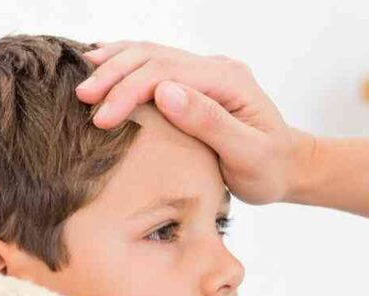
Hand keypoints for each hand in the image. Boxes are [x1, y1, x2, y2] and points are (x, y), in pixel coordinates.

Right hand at [76, 41, 314, 204]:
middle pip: (153, 56)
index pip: (166, 72)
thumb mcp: (247, 154)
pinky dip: (125, 64)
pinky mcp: (196, 82)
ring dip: (114, 64)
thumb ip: (209, 122)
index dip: (128, 91)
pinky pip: (155, 63)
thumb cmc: (270, 168)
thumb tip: (165, 92)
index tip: (101, 118)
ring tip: (81, 78)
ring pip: (150, 53)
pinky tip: (102, 67)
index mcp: (228, 80)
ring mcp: (205, 72)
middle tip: (80, 98)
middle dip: (113, 75)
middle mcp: (216, 68)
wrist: (288, 167)